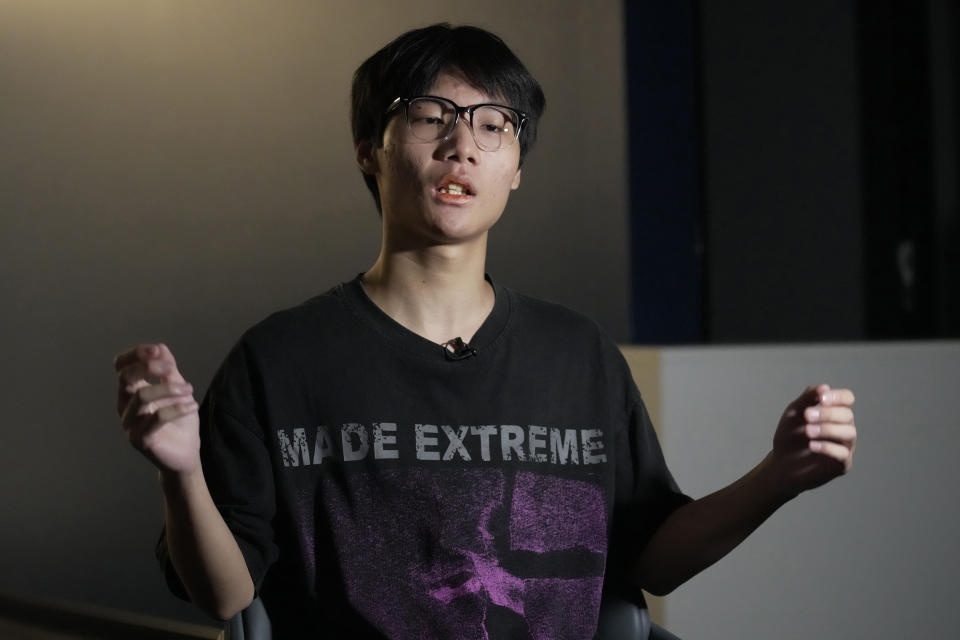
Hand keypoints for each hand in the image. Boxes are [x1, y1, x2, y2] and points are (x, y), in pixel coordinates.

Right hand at [114, 343, 200, 475]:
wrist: (185, 453)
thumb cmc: (178, 421)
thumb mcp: (177, 390)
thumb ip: (168, 370)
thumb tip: (160, 348)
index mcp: (131, 391)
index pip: (121, 367)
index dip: (135, 355)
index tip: (156, 350)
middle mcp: (125, 406)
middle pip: (125, 378)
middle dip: (149, 367)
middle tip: (171, 369)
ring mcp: (129, 424)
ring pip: (142, 396)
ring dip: (169, 389)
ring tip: (190, 391)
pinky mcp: (139, 439)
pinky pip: (156, 417)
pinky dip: (177, 408)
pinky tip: (192, 406)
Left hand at [770, 384, 856, 497]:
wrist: (781, 464)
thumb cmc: (790, 435)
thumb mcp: (794, 413)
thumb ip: (807, 399)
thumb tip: (824, 387)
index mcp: (834, 412)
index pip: (847, 398)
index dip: (838, 397)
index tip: (821, 398)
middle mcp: (844, 427)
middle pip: (847, 415)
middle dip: (827, 413)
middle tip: (806, 415)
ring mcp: (845, 446)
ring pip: (849, 433)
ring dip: (828, 429)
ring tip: (807, 431)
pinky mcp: (842, 464)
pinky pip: (843, 453)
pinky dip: (827, 447)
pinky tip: (811, 445)